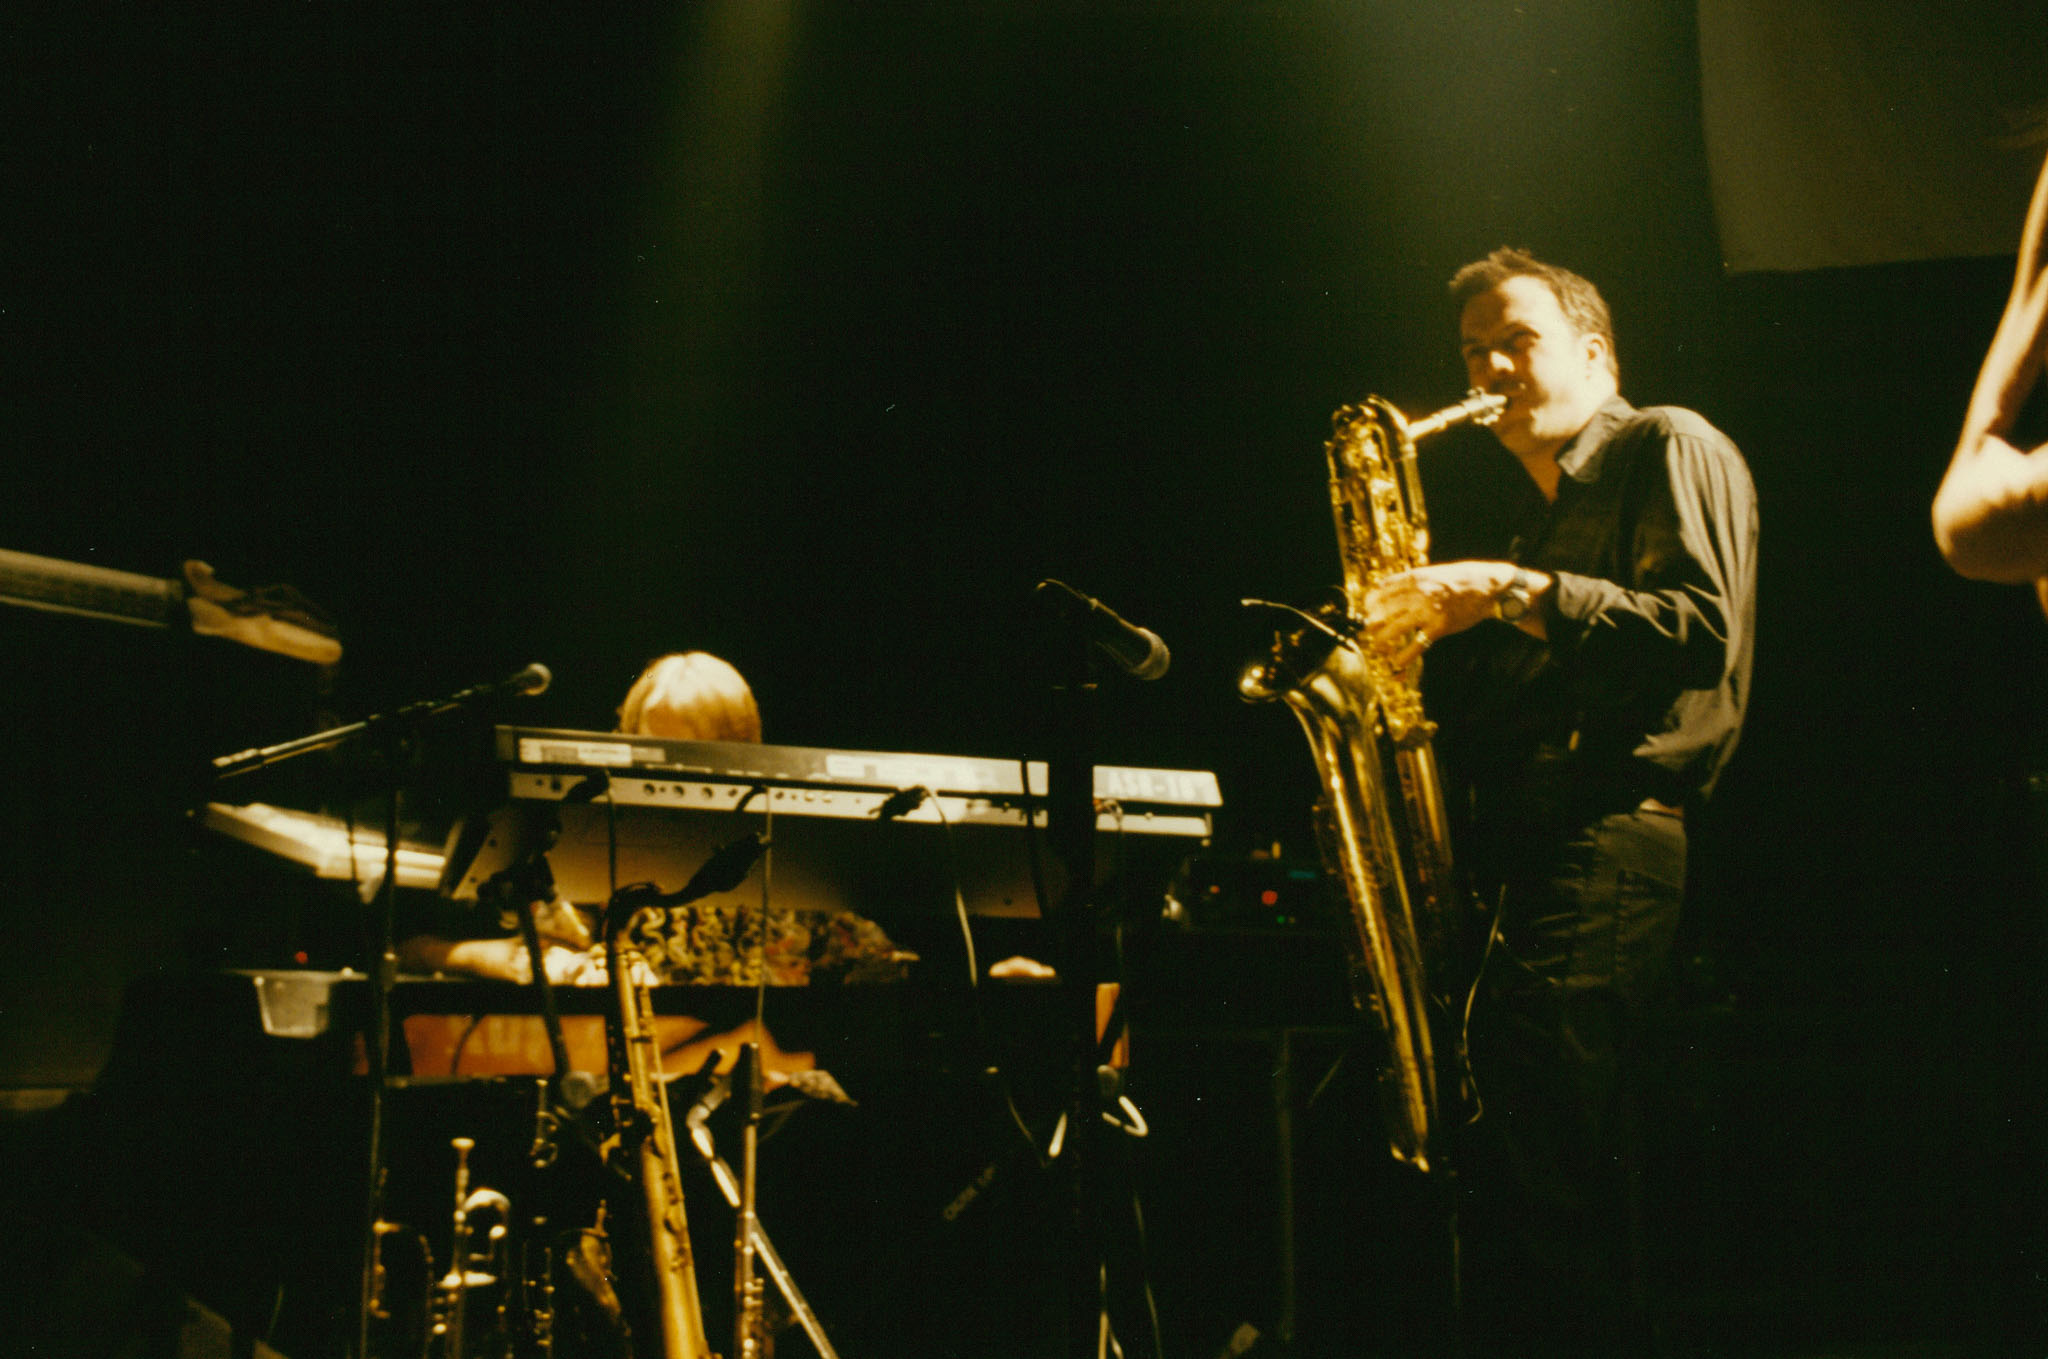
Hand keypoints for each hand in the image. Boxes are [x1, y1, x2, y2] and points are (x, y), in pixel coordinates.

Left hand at [1364, 561, 1530, 668]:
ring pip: (1394, 629)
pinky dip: (1403, 657)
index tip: (1368, 611)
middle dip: (1372, 624)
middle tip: (1370, 632)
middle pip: (1382, 611)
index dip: (1370, 603)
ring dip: (1382, 642)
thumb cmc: (1462, 578)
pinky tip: (1397, 662)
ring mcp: (1428, 611)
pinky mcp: (1439, 627)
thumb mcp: (1434, 572)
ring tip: (1380, 648)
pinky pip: (1415, 645)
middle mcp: (1418, 593)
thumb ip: (1414, 581)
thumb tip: (1391, 590)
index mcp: (1415, 578)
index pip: (1381, 590)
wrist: (1490, 586)